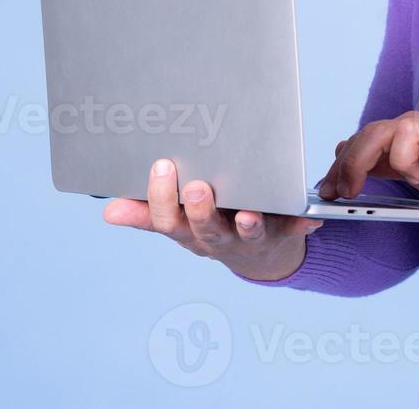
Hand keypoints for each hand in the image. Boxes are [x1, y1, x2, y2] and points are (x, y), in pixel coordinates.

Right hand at [104, 158, 324, 281]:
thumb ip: (147, 215)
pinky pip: (293, 230)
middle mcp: (217, 239)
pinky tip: (309, 219)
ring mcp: (250, 239)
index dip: (162, 198)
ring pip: (247, 234)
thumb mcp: (177, 223)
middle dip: (200, 210)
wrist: (260, 254)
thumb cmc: (212, 225)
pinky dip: (301, 225)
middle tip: (198, 186)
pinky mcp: (282, 234)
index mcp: (189, 232)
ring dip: (249, 224)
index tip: (162, 165)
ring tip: (250, 213)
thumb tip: (109, 211)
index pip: (168, 221)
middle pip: (205, 230)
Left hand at [319, 112, 418, 210]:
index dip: (340, 166)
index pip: (359, 142)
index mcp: (397, 137)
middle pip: (374, 133)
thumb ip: (378, 165)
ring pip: (403, 130)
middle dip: (355, 163)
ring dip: (402, 160)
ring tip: (416, 178)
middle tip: (348, 192)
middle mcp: (414, 127)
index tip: (328, 192)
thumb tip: (341, 162)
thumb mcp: (408, 173)